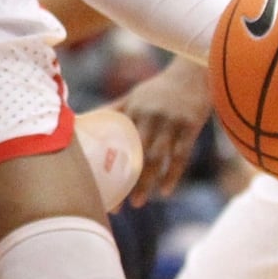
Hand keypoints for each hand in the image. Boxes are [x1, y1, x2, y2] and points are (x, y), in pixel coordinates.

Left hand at [112, 56, 209, 206]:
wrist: (193, 73)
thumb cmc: (159, 90)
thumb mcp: (134, 96)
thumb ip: (113, 111)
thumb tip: (84, 123)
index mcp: (132, 110)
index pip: (115, 142)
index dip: (107, 165)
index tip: (98, 187)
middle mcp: (149, 116)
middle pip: (133, 153)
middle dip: (124, 180)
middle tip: (117, 204)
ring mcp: (170, 122)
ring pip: (156, 157)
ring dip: (146, 182)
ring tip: (138, 202)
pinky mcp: (190, 126)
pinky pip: (181, 156)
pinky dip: (172, 175)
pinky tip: (165, 191)